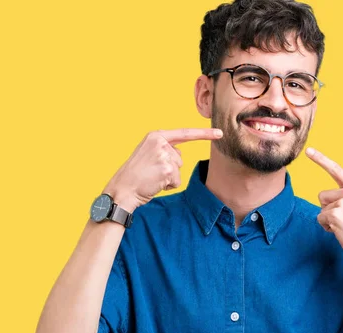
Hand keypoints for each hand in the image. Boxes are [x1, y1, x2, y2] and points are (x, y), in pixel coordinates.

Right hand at [104, 128, 222, 211]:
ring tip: (151, 178)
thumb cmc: (134, 175)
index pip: (185, 133)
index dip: (204, 133)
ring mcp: (164, 156)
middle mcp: (161, 143)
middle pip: (180, 158)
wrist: (122, 189)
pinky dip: (168, 186)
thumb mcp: (146, 153)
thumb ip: (163, 149)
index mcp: (155, 136)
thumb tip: (179, 155)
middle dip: (169, 168)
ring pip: (178, 170)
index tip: (220, 133)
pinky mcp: (168, 170)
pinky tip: (154, 184)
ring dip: (168, 178)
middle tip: (150, 172)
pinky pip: (177, 181)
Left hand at [305, 147, 342, 263]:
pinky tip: (340, 232)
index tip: (308, 150)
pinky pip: (320, 218)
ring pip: (321, 208)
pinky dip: (327, 227)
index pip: (336, 170)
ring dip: (328, 219)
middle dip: (329, 209)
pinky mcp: (335, 214)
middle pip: (322, 196)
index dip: (321, 159)